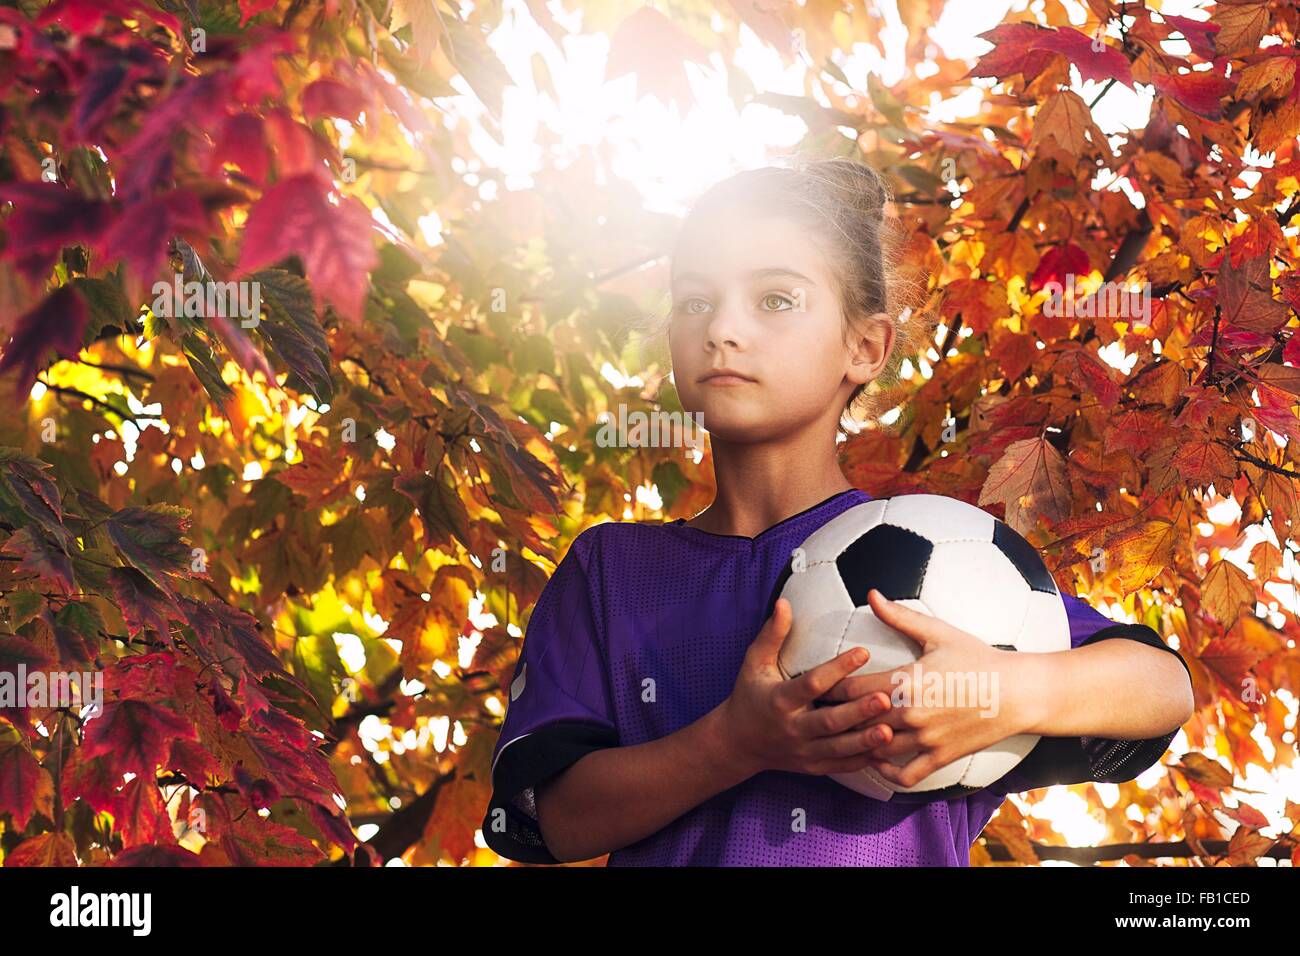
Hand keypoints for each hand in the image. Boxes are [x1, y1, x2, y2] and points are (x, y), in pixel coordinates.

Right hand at [716, 597, 895, 778]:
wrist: (738, 742)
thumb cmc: (749, 696)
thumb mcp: (754, 663)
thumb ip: (772, 634)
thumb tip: (784, 604)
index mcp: (780, 700)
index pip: (812, 684)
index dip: (837, 668)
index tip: (862, 652)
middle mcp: (793, 728)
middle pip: (829, 721)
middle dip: (857, 711)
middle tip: (885, 698)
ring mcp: (803, 751)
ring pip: (838, 748)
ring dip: (865, 741)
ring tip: (890, 731)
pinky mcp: (813, 766)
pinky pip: (841, 765)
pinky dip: (862, 760)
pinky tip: (884, 753)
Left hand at [815, 589, 1043, 789]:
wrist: (1018, 692)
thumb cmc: (978, 658)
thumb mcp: (938, 633)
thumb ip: (899, 616)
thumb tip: (871, 594)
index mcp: (906, 680)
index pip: (850, 689)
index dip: (827, 689)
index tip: (814, 687)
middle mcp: (911, 713)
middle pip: (856, 721)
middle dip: (833, 718)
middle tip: (815, 715)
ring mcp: (926, 739)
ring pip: (876, 749)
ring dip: (855, 744)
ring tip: (839, 737)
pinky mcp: (940, 757)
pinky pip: (905, 775)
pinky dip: (886, 772)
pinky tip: (876, 759)